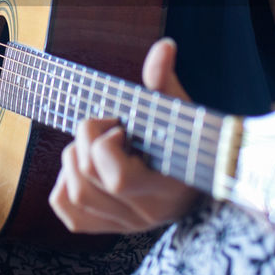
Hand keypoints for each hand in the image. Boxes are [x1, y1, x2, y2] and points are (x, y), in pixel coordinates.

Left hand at [48, 38, 201, 233]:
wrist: (208, 177)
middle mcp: (145, 213)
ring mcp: (126, 224)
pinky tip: (86, 167)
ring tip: (97, 145)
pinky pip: (69, 213)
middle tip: (108, 127)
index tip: (120, 126)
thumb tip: (164, 47)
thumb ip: (165, 82)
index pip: (118, 179)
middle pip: (88, 180)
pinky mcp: (109, 227)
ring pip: (75, 194)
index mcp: (168, 187)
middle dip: (86, 141)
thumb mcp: (180, 113)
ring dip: (74, 159)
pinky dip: (65, 185)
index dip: (106, 145)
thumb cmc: (189, 141)